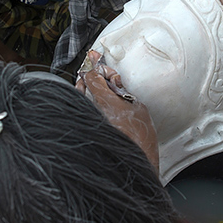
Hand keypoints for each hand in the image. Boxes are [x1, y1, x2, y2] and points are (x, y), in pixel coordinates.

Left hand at [76, 50, 158, 170]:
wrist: (135, 163)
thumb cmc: (140, 138)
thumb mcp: (139, 108)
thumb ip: (124, 92)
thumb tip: (115, 84)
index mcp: (105, 101)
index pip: (91, 76)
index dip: (94, 66)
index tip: (94, 59)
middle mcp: (92, 109)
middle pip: (82, 85)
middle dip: (91, 76)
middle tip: (101, 75)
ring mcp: (89, 119)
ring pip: (81, 97)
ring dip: (88, 89)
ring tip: (102, 88)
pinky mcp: (90, 127)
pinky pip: (84, 108)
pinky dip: (88, 102)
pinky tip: (98, 103)